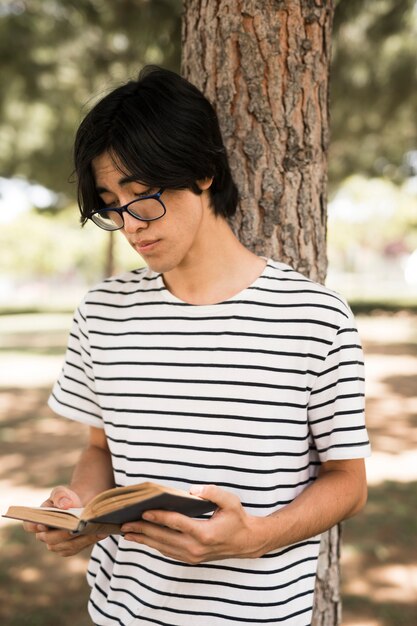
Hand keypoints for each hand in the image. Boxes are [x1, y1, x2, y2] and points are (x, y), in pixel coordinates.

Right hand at [22, 485, 109, 556]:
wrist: (81, 504)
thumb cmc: (67, 498)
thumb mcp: (62, 492)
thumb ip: (60, 496)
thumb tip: (65, 506)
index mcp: (38, 520)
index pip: (30, 525)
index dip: (34, 526)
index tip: (43, 524)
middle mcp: (45, 535)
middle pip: (50, 539)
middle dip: (63, 533)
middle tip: (76, 527)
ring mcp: (57, 544)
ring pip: (65, 546)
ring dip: (80, 538)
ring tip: (93, 529)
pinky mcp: (71, 548)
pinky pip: (78, 547)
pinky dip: (89, 540)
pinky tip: (100, 532)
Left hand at [121, 485, 269, 563]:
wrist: (248, 542)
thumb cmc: (238, 518)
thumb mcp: (230, 501)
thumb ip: (212, 492)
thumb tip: (192, 490)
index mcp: (204, 533)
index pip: (176, 523)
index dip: (158, 517)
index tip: (143, 512)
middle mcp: (196, 548)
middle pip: (163, 538)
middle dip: (143, 530)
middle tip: (124, 523)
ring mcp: (193, 556)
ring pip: (163, 547)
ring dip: (144, 539)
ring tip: (127, 532)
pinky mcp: (191, 559)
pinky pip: (168, 551)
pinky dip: (154, 544)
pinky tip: (144, 538)